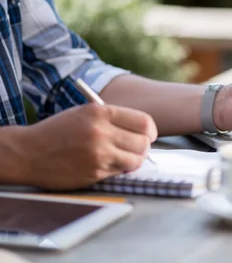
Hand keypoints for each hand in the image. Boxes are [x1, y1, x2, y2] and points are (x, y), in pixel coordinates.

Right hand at [17, 103, 156, 189]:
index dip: (150, 131)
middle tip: (137, 149)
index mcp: (101, 113)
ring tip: (126, 158)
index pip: (144, 122)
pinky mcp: (94, 173)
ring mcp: (98, 154)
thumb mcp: (85, 113)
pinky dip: (119, 169)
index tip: (149, 135)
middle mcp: (101, 132)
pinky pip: (120, 172)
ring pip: (136, 160)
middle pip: (144, 143)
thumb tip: (143, 132)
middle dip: (144, 147)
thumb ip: (114, 119)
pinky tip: (108, 164)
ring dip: (135, 160)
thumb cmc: (59, 131)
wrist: (28, 152)